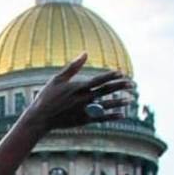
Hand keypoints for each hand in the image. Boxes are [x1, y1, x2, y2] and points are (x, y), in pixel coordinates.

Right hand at [20, 56, 134, 134]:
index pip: (98, 80)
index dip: (110, 76)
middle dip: (120, 87)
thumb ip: (73, 66)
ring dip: (120, 102)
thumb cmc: (47, 96)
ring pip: (106, 106)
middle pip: (106, 91)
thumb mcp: (57, 79)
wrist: (40, 118)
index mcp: (77, 87)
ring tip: (131, 99)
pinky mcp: (83, 121)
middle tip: (133, 84)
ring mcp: (84, 110)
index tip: (121, 72)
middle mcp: (82, 98)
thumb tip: (85, 53)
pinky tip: (122, 114)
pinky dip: (112, 116)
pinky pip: (101, 118)